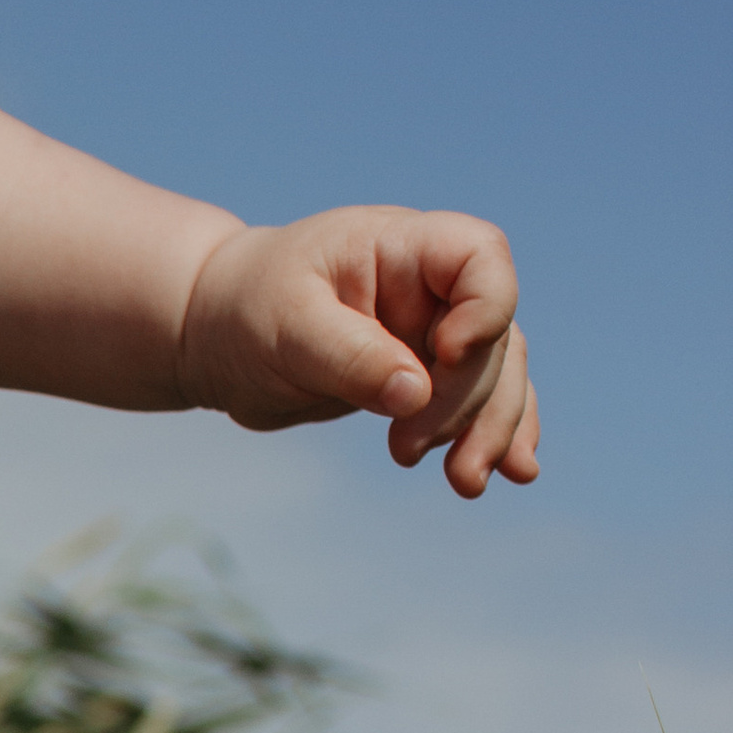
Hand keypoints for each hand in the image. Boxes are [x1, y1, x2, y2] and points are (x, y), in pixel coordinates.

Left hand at [177, 208, 538, 496]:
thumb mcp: (287, 327)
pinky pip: (479, 401)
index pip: (480, 257)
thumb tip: (416, 395)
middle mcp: (429, 286)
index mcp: (401, 248)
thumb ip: (350, 356)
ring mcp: (431, 332)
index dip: (485, 308)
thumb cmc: (246, 310)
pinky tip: (511, 472)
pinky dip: (494, 433)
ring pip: (496, 375)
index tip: (447, 356)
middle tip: (403, 453)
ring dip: (490, 430)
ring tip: (464, 484)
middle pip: (492, 335)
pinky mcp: (423, 377)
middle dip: (464, 402)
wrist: (220, 335)